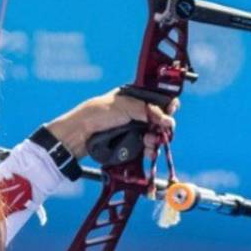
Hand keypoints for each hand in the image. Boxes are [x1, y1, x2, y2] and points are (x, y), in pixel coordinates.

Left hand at [45, 89, 178, 161]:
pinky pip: (145, 147)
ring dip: (156, 140)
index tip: (171, 111)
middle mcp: (136, 113)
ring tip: (150, 143)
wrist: (79, 134)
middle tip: (163, 131)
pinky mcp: (129, 143)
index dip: (168, 106)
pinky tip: (149, 152)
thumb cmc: (98, 113)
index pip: (159, 99)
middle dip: (163, 126)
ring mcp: (133, 128)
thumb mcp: (125, 106)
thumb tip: (167, 120)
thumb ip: (148, 110)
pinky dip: (149, 150)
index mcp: (135, 98)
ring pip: (154, 135)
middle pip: (160, 120)